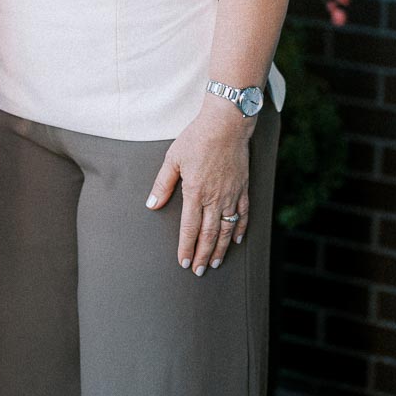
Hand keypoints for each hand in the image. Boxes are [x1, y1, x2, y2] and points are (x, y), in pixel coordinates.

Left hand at [145, 100, 253, 274]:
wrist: (226, 124)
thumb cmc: (196, 138)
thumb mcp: (173, 159)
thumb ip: (162, 184)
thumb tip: (152, 205)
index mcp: (195, 192)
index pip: (190, 228)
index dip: (186, 247)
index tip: (184, 262)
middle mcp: (215, 198)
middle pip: (209, 234)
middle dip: (203, 255)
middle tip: (199, 271)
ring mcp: (231, 194)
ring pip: (227, 229)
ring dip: (220, 248)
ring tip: (215, 263)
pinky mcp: (243, 188)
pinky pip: (243, 214)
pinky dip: (240, 229)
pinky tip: (237, 240)